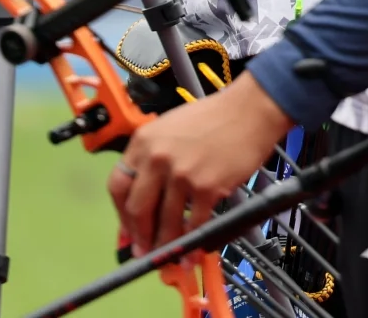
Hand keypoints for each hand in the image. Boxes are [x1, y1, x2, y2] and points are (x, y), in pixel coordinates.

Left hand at [108, 74, 295, 256]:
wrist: (249, 110)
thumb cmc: (212, 118)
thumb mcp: (170, 129)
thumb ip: (153, 159)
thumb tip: (146, 197)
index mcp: (143, 141)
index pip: (118, 186)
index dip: (121, 214)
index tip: (127, 231)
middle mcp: (157, 158)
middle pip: (137, 208)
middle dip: (140, 235)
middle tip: (145, 251)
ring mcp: (182, 174)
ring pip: (165, 221)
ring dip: (166, 245)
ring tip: (168, 257)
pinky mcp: (206, 187)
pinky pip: (194, 223)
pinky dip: (192, 243)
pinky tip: (192, 252)